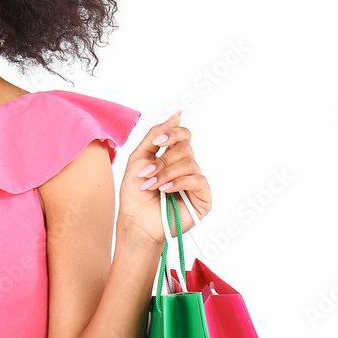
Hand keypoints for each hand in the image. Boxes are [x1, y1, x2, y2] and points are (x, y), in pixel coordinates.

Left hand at [117, 111, 211, 248]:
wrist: (135, 222)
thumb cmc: (135, 194)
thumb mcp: (139, 159)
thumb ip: (155, 136)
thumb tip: (177, 115)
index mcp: (172, 158)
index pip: (184, 135)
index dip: (173, 133)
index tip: (159, 140)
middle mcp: (186, 168)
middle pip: (185, 148)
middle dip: (162, 161)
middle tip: (146, 174)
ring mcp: (195, 183)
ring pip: (189, 163)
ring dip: (166, 173)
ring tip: (151, 186)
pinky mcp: (203, 198)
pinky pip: (197, 180)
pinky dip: (178, 183)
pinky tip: (165, 190)